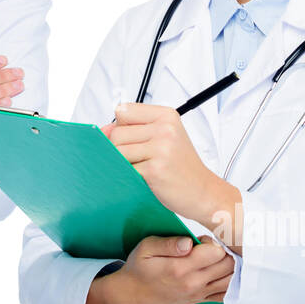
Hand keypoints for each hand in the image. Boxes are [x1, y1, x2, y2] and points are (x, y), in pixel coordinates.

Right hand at [84, 234, 233, 303]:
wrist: (133, 296)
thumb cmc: (139, 268)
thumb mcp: (145, 248)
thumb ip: (168, 243)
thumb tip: (189, 242)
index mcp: (180, 268)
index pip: (216, 252)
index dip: (212, 242)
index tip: (200, 240)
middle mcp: (194, 283)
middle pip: (228, 265)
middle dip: (224, 251)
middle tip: (209, 247)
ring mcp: (199, 294)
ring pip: (231, 280)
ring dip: (229, 266)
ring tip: (216, 258)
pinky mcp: (200, 300)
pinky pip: (226, 294)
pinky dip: (230, 283)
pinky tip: (222, 272)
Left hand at [102, 102, 222, 225]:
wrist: (203, 192)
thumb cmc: (180, 166)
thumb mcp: (162, 137)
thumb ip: (132, 129)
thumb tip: (101, 130)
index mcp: (166, 115)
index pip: (123, 111)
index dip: (121, 127)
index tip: (134, 139)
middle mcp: (165, 129)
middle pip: (116, 133)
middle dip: (120, 149)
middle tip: (140, 159)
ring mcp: (160, 149)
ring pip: (117, 151)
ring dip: (124, 164)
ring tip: (142, 169)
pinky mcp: (154, 170)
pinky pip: (124, 170)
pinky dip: (128, 177)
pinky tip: (144, 179)